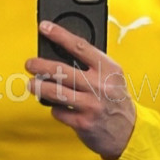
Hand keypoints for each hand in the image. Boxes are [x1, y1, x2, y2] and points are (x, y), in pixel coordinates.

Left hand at [27, 21, 136, 159]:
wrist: (129, 132)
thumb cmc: (115, 101)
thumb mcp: (112, 77)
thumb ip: (92, 65)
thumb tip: (60, 53)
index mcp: (108, 69)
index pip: (80, 46)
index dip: (59, 35)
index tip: (44, 27)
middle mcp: (100, 85)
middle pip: (62, 70)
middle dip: (40, 65)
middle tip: (30, 63)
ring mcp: (91, 105)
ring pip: (56, 92)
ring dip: (39, 87)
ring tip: (32, 84)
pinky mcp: (83, 123)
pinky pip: (59, 112)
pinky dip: (55, 109)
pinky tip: (57, 107)